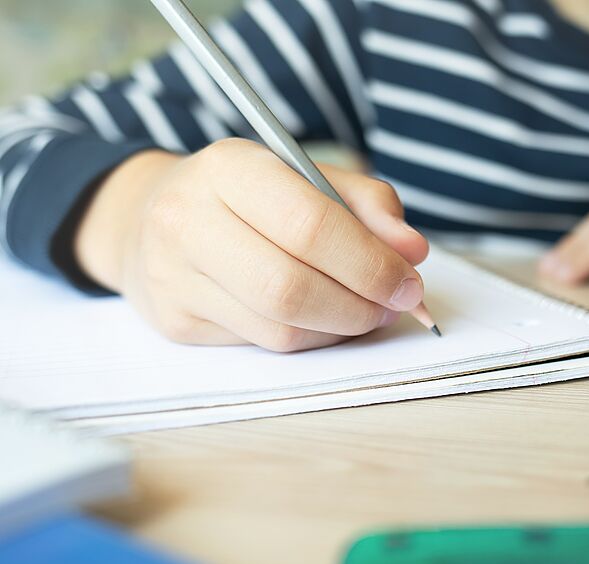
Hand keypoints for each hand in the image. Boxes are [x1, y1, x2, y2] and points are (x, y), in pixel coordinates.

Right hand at [74, 138, 428, 350]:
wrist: (150, 217)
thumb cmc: (247, 197)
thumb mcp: (306, 176)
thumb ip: (367, 205)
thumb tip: (412, 251)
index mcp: (229, 168)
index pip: (310, 225)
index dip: (370, 262)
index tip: (409, 281)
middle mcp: (188, 221)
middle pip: (290, 287)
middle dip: (360, 305)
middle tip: (395, 305)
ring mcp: (173, 277)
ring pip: (279, 328)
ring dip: (341, 328)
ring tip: (366, 311)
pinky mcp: (176, 322)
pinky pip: (263, 344)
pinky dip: (310, 338)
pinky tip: (324, 319)